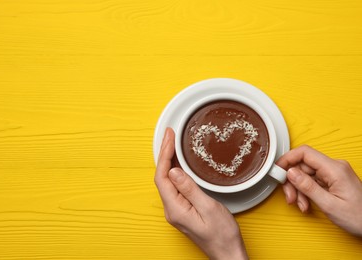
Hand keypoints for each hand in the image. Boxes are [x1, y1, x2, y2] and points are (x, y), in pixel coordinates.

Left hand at [154, 128, 247, 259]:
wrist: (227, 253)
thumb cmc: (222, 235)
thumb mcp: (208, 208)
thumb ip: (189, 188)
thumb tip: (174, 171)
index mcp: (175, 208)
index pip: (162, 176)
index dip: (164, 154)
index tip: (169, 138)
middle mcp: (171, 209)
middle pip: (162, 177)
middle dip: (165, 154)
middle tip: (170, 135)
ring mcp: (176, 210)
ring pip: (167, 180)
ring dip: (169, 161)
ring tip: (173, 143)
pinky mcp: (183, 209)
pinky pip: (175, 186)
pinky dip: (176, 170)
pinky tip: (180, 163)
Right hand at [277, 145, 361, 235]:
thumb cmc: (359, 217)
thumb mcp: (329, 204)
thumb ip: (308, 187)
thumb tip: (290, 172)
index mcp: (334, 169)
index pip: (304, 153)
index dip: (287, 159)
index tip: (277, 170)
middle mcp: (334, 167)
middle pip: (302, 165)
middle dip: (292, 181)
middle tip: (290, 197)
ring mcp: (333, 173)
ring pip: (305, 174)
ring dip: (299, 189)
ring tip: (301, 205)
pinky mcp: (333, 179)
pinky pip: (313, 181)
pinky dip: (306, 192)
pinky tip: (307, 203)